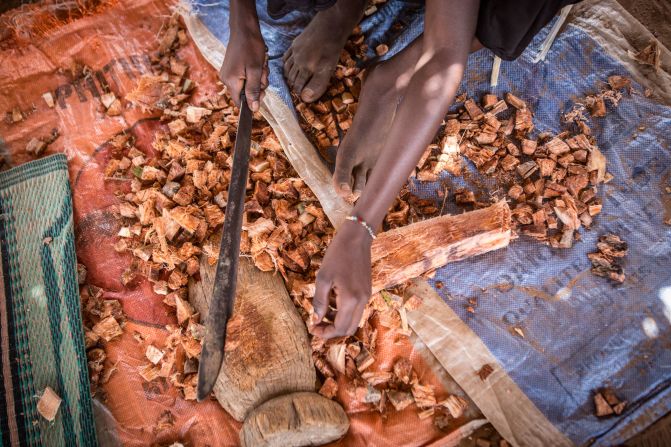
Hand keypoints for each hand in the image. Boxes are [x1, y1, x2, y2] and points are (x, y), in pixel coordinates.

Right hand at [220, 21, 267, 111]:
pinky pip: (246, 77)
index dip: (253, 101)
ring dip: (258, 78)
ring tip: (260, 64)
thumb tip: (253, 109)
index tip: (262, 91)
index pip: (240, 103)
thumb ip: (254, 91)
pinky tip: (257, 63)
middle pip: (246, 94)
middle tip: (263, 72)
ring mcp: (229, 73)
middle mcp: (226, 79)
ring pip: (248, 85)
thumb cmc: (251, 48)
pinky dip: (254, 72)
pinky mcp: (232, 69)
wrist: (244, 29)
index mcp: (231, 81)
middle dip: (258, 86)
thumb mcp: (255, 71)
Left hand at [311, 220, 372, 338]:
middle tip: (317, 324)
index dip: (325, 333)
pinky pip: (356, 309)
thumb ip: (319, 301)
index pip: (340, 328)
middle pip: (348, 329)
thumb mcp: (323, 277)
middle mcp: (362, 301)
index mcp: (351, 299)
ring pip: (353, 320)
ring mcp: (366, 296)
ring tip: (323, 309)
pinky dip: (343, 311)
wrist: (357, 238)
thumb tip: (316, 319)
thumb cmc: (337, 254)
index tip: (312, 328)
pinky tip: (332, 299)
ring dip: (337, 320)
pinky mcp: (366, 291)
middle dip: (332, 330)